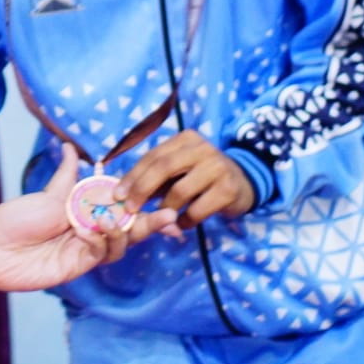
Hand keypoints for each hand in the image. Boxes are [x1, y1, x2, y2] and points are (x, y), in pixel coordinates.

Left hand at [0, 144, 169, 291]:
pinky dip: (103, 241)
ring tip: (131, 220)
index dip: (140, 200)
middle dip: (150, 222)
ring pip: (120, 242)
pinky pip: (102, 254)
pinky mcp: (80, 266)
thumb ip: (67, 175)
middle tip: (171, 216)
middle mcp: (90, 229)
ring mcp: (86, 249)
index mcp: (84, 208)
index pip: (120, 203)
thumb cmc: (16, 218)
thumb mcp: (48, 194)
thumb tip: (72, 147)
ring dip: (128, 231)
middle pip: (128, 226)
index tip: (161, 192)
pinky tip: (93, 231)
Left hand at [113, 130, 255, 236]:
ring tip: (162, 218)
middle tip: (130, 209)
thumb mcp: (181, 169)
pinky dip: (186, 220)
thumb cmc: (202, 176)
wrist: (245, 183)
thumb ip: (157, 177)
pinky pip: (198, 209)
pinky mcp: (228, 189)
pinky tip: (183, 224)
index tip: (118, 194)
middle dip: (142, 189)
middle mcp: (202, 148)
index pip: (153, 156)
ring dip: (165, 209)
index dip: (133, 175)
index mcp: (185, 139)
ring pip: (180, 190)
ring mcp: (217, 167)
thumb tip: (125, 194)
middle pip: (163, 167)